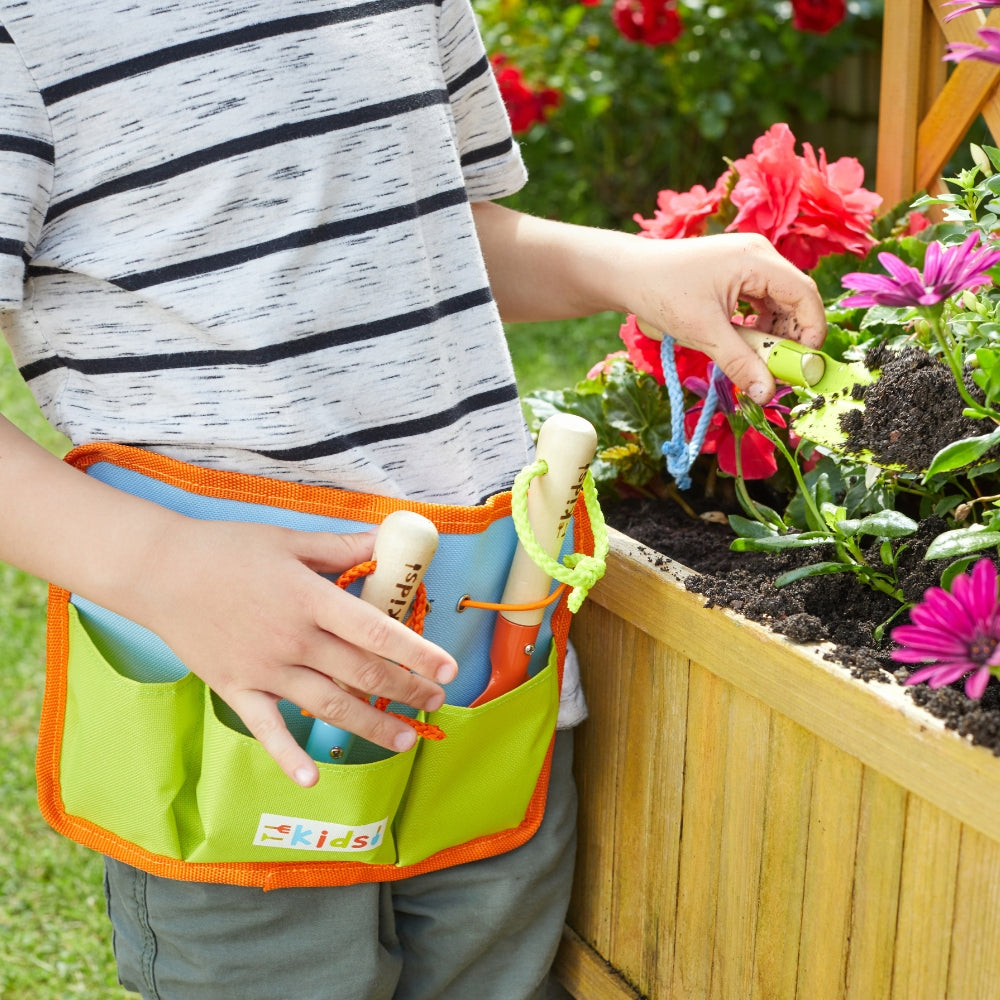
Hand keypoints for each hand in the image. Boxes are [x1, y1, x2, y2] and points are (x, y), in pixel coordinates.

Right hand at [136, 518, 457, 786]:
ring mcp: (264, 670)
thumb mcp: (289, 539)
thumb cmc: (227, 550)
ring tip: (405, 739)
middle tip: (436, 701)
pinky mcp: (236, 689)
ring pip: (327, 705)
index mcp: (310, 599)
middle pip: (361, 673)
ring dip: (370, 724)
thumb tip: (388, 538)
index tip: (447, 668)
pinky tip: (313, 779)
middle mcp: (292, 640)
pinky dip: (288, 756)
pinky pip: (267, 729)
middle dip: (406, 689)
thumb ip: (341, 547)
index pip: (376, 632)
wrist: (159, 572)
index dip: (416, 652)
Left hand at [625, 232, 826, 402]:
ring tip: (754, 357)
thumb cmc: (662, 294)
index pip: (805, 295)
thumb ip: (740, 363)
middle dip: (789, 335)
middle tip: (775, 368)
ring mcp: (746, 260)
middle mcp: (758, 254)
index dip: (811, 331)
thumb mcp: (705, 333)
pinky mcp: (734, 271)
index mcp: (757, 259)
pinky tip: (741, 340)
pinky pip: (759, 299)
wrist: (627, 274)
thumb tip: (767, 394)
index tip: (801, 365)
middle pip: (794, 298)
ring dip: (771, 332)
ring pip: (777, 301)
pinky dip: (756, 323)